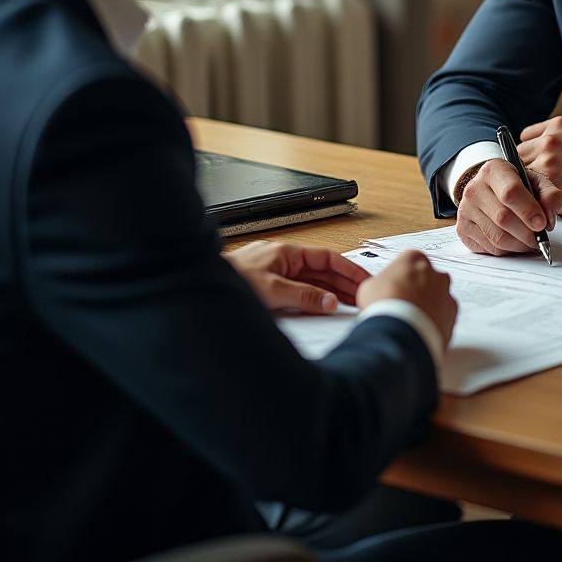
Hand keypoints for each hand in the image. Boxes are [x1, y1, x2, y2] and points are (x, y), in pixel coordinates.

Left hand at [225, 241, 368, 314]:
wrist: (197, 288)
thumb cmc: (230, 281)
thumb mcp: (273, 291)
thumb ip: (304, 296)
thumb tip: (329, 302)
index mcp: (287, 252)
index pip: (327, 258)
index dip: (349, 269)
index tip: (364, 280)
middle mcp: (283, 260)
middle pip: (322, 270)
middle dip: (343, 283)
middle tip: (362, 297)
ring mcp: (277, 273)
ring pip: (311, 281)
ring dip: (330, 292)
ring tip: (348, 305)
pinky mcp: (269, 287)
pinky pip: (299, 291)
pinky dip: (313, 299)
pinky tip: (322, 309)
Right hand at [356, 249, 457, 345]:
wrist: (399, 333)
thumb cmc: (384, 306)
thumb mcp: (370, 287)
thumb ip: (382, 282)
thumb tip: (381, 289)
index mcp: (414, 258)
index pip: (408, 262)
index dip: (399, 276)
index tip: (393, 287)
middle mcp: (434, 272)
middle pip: (425, 277)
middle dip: (416, 288)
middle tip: (402, 303)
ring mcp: (446, 292)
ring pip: (437, 295)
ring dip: (427, 303)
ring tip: (410, 318)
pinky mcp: (453, 312)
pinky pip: (444, 313)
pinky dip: (435, 318)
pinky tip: (420, 326)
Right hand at [455, 157, 561, 256]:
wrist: (489, 190)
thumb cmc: (515, 186)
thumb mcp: (536, 182)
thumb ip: (549, 196)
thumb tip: (548, 219)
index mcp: (494, 170)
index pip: (510, 192)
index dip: (528, 211)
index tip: (542, 224)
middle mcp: (474, 188)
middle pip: (503, 218)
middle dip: (527, 233)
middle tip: (540, 237)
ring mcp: (465, 209)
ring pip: (497, 237)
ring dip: (519, 245)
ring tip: (530, 241)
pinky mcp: (463, 229)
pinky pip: (490, 248)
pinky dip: (508, 250)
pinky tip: (515, 242)